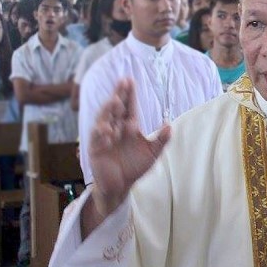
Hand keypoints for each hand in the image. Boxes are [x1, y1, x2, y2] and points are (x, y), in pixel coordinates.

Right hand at [89, 79, 170, 215]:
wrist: (121, 186)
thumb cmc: (135, 167)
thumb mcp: (152, 153)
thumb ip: (161, 140)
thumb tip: (170, 125)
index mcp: (129, 126)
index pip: (129, 107)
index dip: (129, 94)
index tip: (130, 80)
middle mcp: (116, 128)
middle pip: (116, 109)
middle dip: (119, 95)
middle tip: (122, 83)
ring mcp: (104, 138)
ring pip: (105, 120)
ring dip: (109, 110)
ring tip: (115, 101)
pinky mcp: (96, 149)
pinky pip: (97, 139)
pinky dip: (102, 133)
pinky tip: (107, 129)